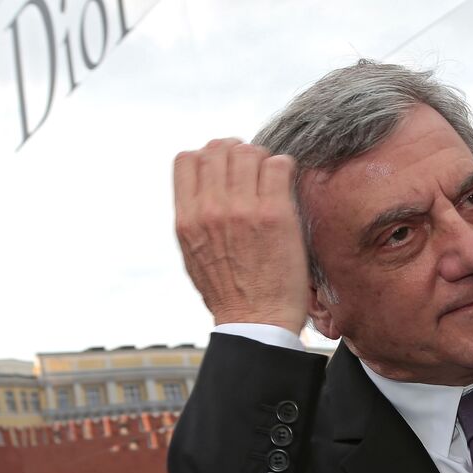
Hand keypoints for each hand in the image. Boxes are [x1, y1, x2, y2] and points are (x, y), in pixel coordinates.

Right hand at [173, 139, 309, 332]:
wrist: (256, 323)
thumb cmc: (228, 294)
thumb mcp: (192, 255)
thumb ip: (194, 219)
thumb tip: (201, 189)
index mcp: (187, 219)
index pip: (186, 159)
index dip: (207, 155)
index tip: (224, 167)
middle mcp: (210, 210)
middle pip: (218, 149)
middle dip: (236, 151)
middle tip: (252, 168)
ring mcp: (242, 210)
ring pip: (249, 151)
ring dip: (261, 158)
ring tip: (270, 177)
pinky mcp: (274, 214)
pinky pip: (279, 165)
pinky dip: (284, 167)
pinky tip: (286, 184)